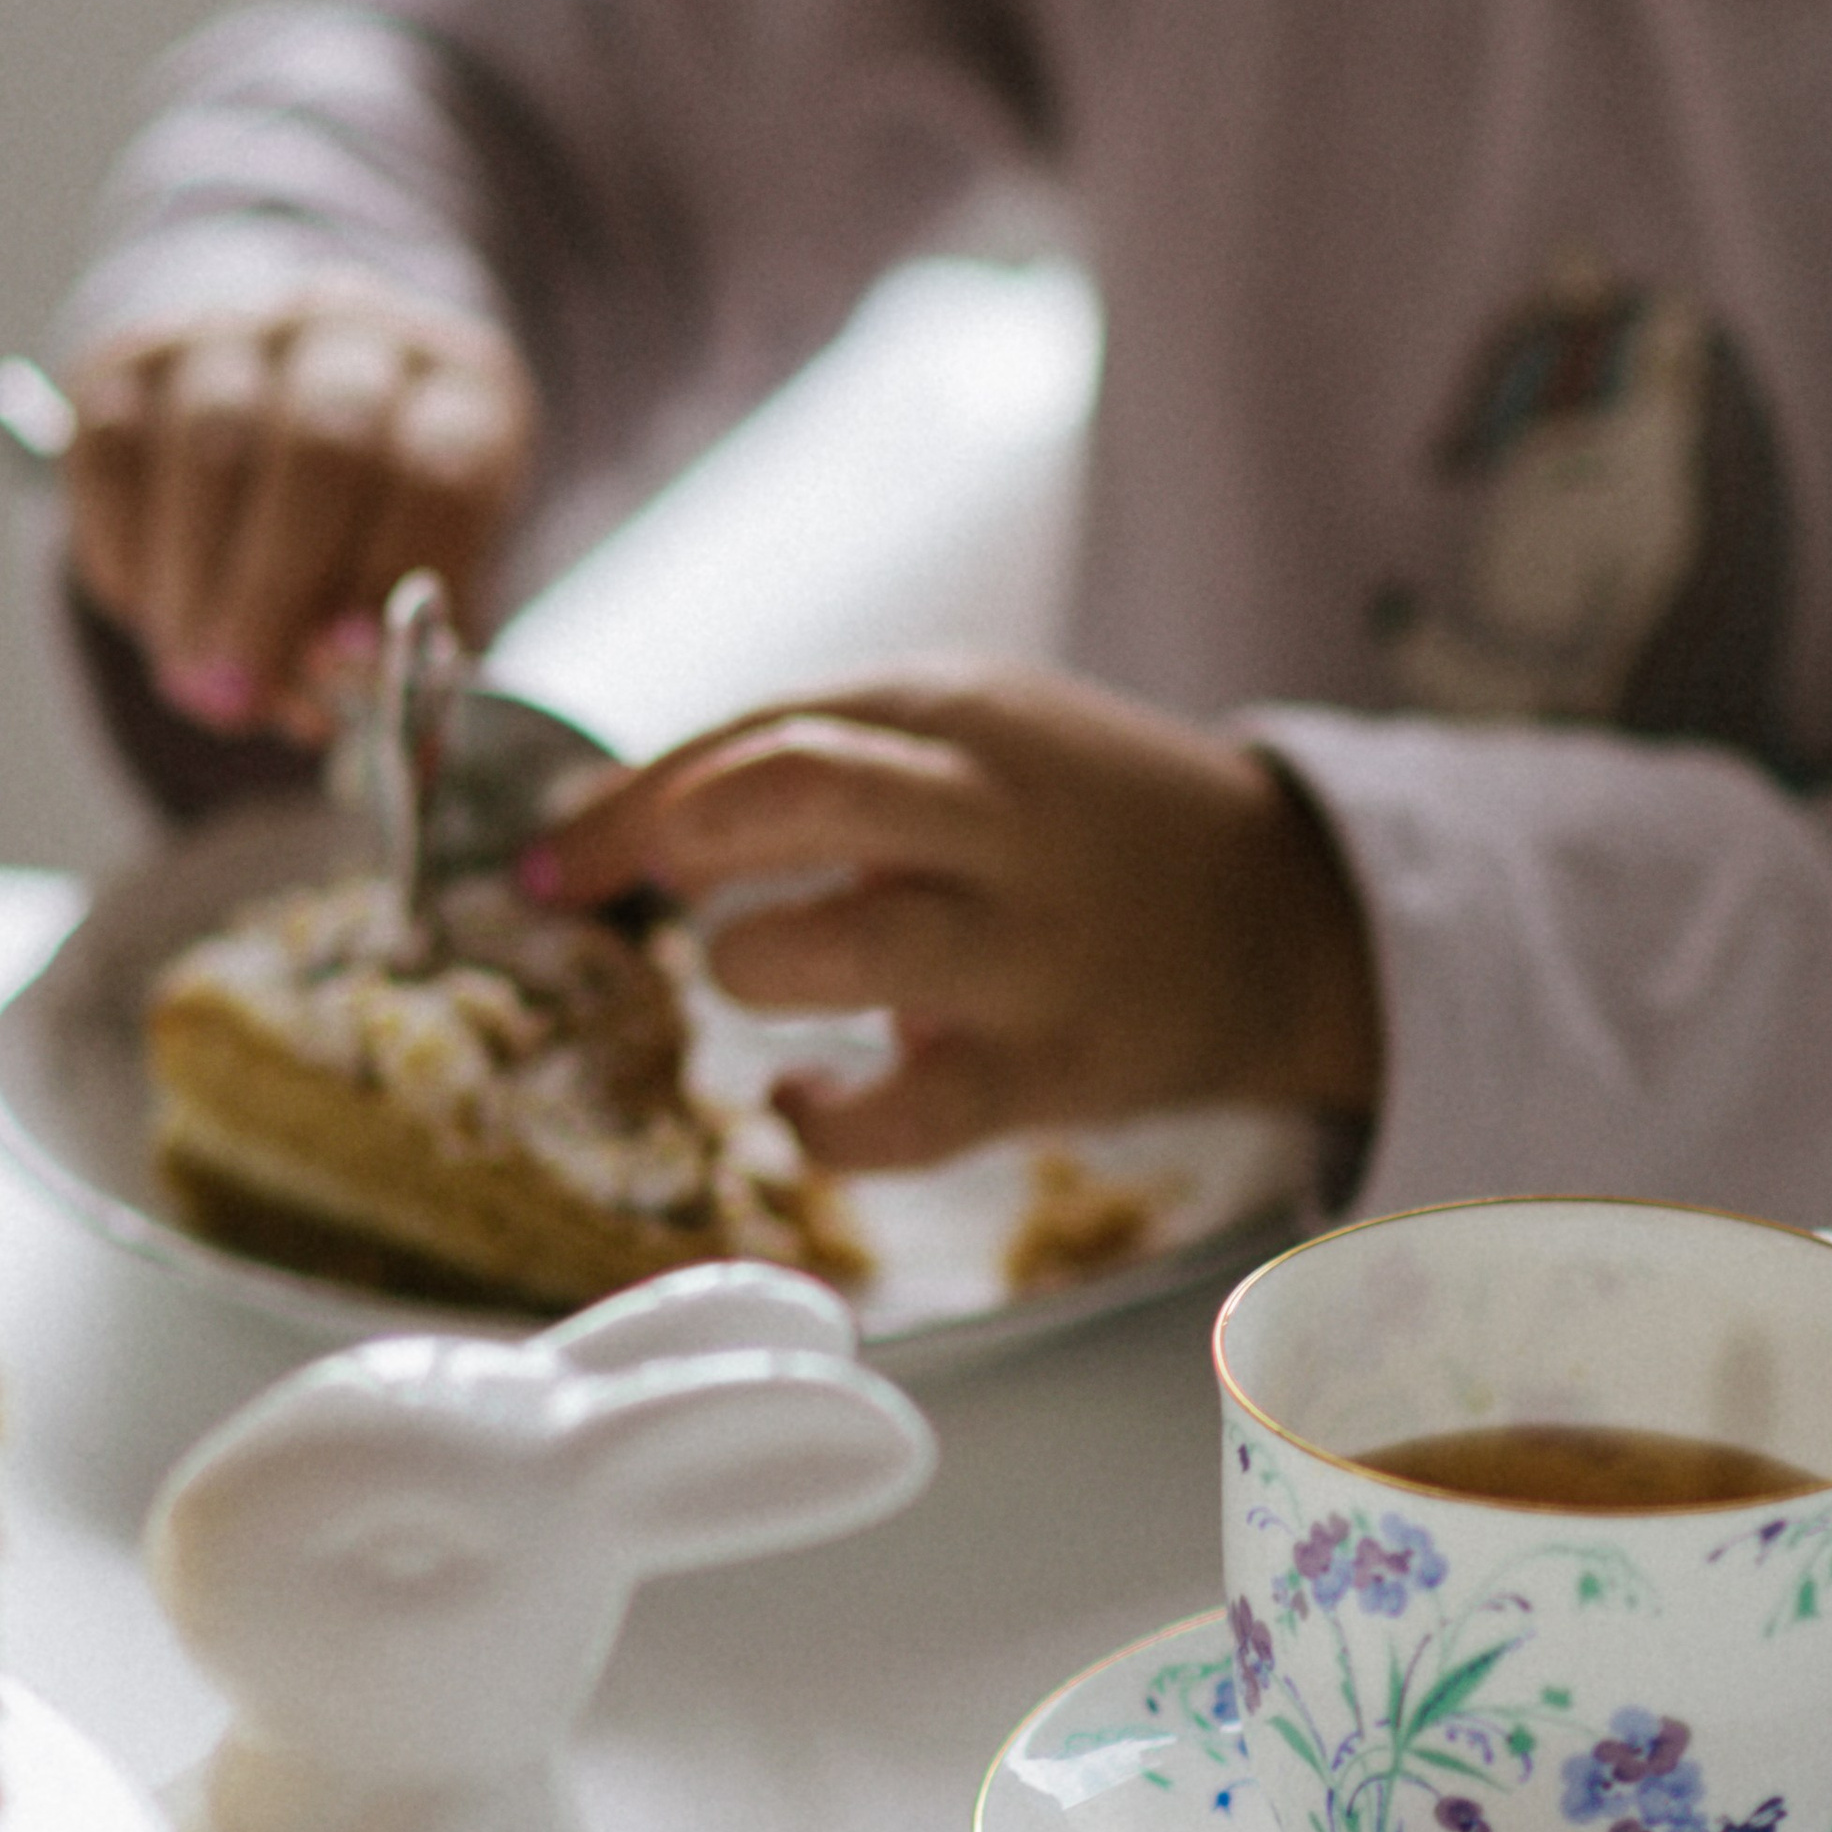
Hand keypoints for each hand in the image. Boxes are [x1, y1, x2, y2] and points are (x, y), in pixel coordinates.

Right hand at [59, 280, 534, 736]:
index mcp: (461, 390)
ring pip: (210, 442)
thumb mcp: (411, 583)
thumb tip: (323, 693)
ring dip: (196, 583)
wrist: (275, 421)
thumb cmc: (368, 532)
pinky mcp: (132, 354)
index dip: (389, 572)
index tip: (347, 668)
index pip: (440, 470)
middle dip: (276, 588)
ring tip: (197, 680)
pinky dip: (127, 549)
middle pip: (322, 446)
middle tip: (242, 695)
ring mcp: (239, 330)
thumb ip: (383, 644)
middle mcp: (354, 336)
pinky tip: (150, 616)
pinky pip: (114, 446)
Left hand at [521, 663, 1383, 1168]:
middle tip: (624, 896)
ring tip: (742, 975)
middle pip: (793, 788)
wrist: (1283, 913)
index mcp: (951, 712)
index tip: (549, 864)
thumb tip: (616, 819)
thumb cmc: (1081, 821)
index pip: (755, 735)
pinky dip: (823, 1120)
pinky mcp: (1051, 1070)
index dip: (623, 804)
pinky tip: (804, 1099)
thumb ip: (817, 760)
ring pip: (841, 946)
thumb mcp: (969, 737)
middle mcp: (987, 813)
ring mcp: (1023, 946)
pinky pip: (903, 1116)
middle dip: (670, 839)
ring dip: (751, 965)